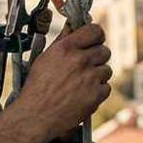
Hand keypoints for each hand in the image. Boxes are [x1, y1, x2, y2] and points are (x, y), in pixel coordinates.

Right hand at [17, 23, 111, 142]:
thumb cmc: (37, 88)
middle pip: (104, 51)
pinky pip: (106, 87)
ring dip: (97, 76)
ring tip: (80, 84)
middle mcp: (80, 60)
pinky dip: (97, 91)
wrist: (36, 115)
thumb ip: (63, 41)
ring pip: (106, 70)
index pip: (95, 31)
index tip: (95, 40)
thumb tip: (73, 27)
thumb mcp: (45, 58)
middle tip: (84, 67)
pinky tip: (82, 94)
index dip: (96, 36)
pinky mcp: (96, 94)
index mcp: (66, 48)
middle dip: (96, 58)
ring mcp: (90, 78)